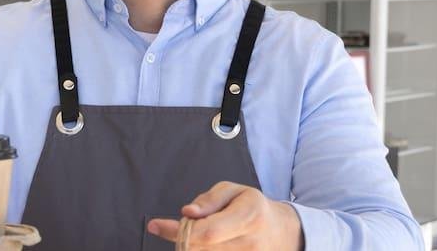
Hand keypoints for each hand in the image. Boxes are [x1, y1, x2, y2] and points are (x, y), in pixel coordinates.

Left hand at [146, 182, 301, 249]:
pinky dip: (201, 250)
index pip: (207, 232)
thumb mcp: (234, 190)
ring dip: (192, 245)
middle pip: (202, 248)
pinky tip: (205, 242)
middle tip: (178, 226)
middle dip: (182, 237)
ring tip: (200, 232)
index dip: (177, 231)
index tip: (155, 225)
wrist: (282, 232)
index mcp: (249, 216)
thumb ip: (209, 200)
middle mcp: (251, 243)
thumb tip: (187, 212)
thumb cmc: (253, 206)